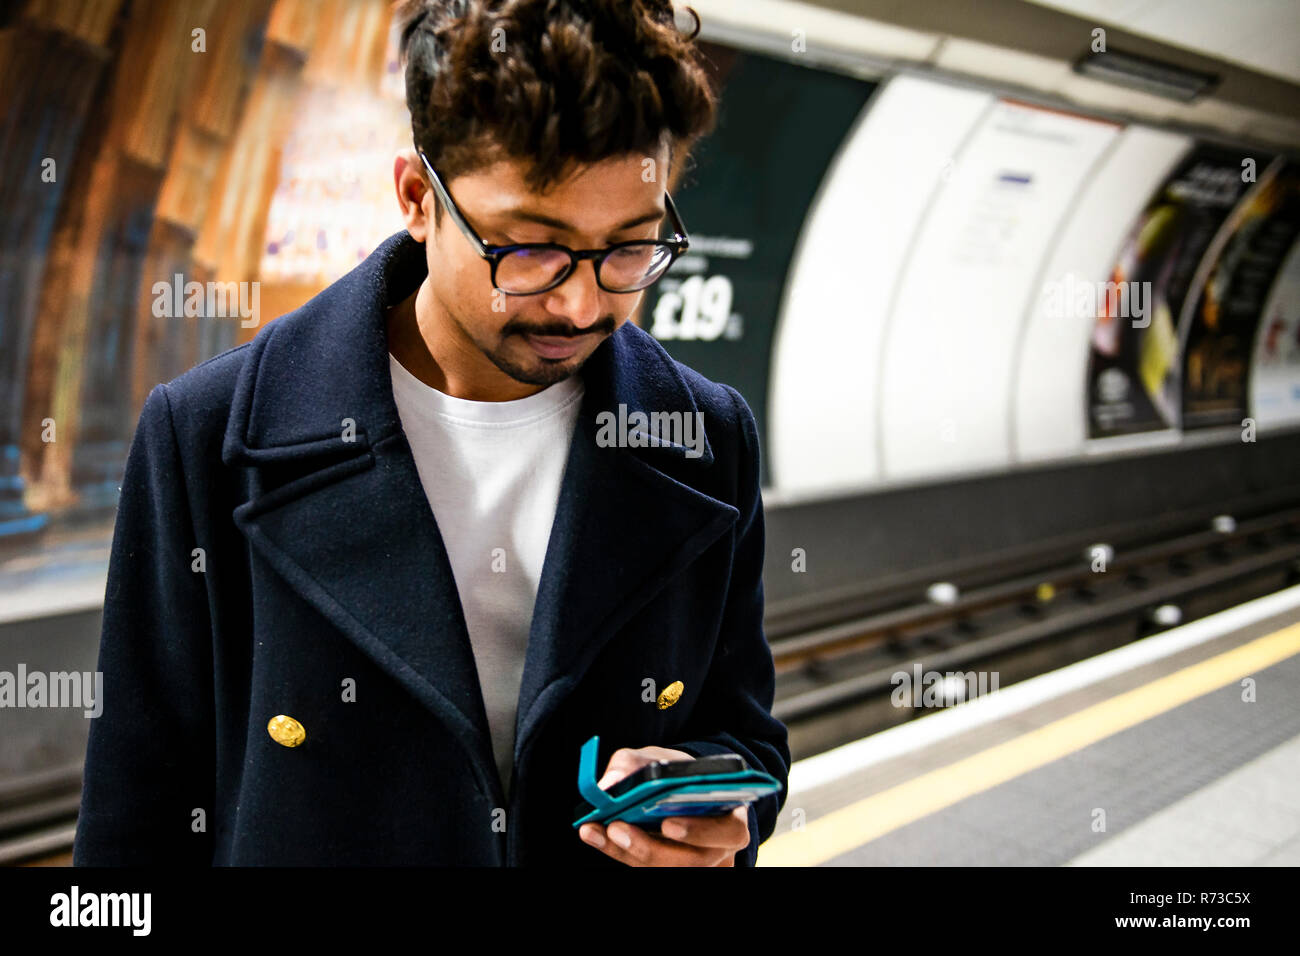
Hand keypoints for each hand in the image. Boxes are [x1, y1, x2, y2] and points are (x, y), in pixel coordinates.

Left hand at [577, 745, 750, 865]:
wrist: (678, 789)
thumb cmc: (678, 775)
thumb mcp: (664, 758)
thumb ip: (638, 762)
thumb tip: (611, 782)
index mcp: (731, 816)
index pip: (729, 831)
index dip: (700, 831)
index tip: (668, 824)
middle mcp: (717, 847)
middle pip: (691, 860)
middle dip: (650, 848)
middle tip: (617, 828)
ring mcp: (692, 861)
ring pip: (664, 867)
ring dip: (626, 851)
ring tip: (597, 829)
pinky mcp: (667, 865)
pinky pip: (643, 866)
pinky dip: (615, 850)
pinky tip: (593, 833)